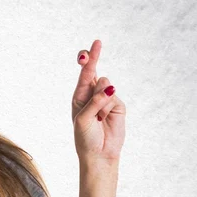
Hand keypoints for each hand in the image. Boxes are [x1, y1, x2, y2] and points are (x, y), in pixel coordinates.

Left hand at [71, 39, 125, 164]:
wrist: (99, 153)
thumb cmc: (85, 137)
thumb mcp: (83, 119)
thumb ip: (94, 102)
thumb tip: (110, 86)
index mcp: (79, 96)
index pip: (83, 75)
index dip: (86, 61)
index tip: (86, 50)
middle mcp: (92, 95)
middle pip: (94, 71)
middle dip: (94, 58)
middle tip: (96, 43)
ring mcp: (106, 99)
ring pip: (105, 84)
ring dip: (100, 97)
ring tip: (98, 115)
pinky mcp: (117, 105)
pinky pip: (114, 97)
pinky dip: (108, 106)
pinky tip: (105, 118)